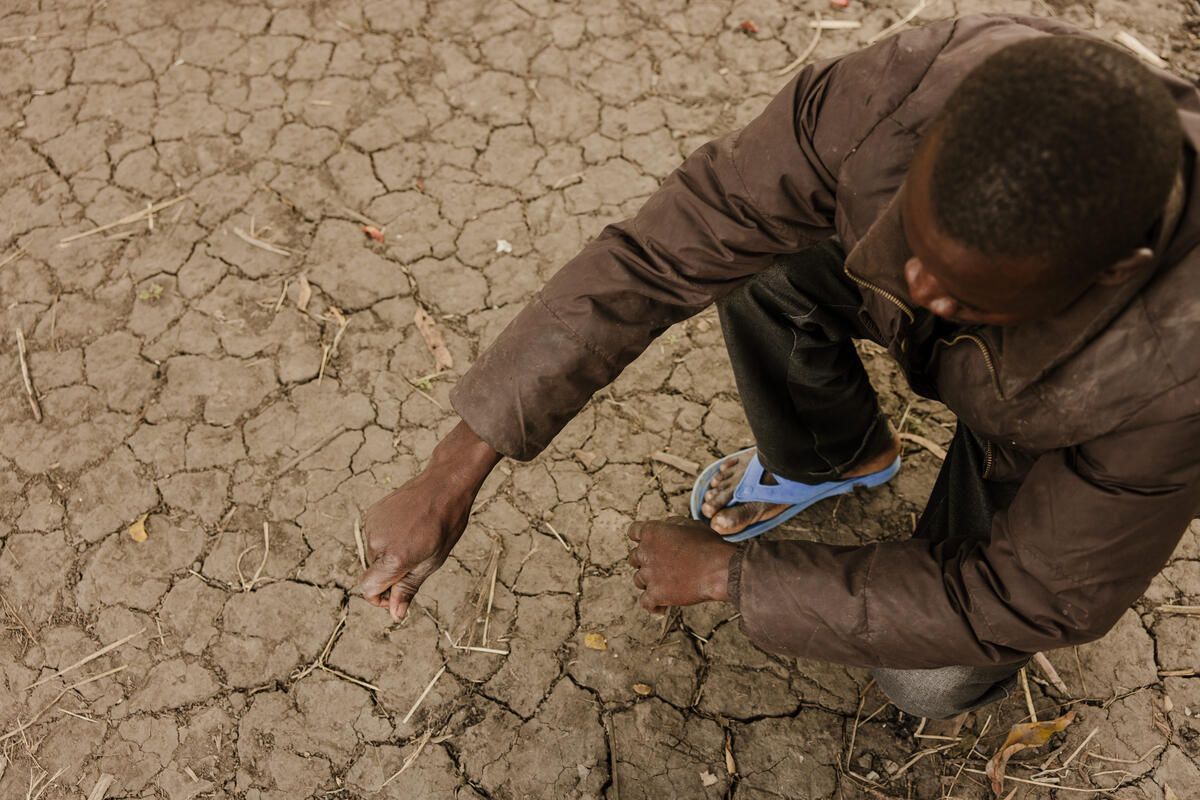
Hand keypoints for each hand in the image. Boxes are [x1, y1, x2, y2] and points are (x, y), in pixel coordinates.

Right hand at [359, 421, 500, 620]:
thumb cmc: (445, 526)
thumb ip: (408, 589)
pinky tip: (407, 526)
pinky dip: (387, 538)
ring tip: (415, 538)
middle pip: (373, 572)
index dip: (379, 598)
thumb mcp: (431, 562)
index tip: (395, 595)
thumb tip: (395, 615)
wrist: (444, 485)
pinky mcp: (372, 513)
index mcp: (393, 558)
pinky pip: (374, 535)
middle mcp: (376, 542)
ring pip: (374, 554)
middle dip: (390, 573)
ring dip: (389, 554)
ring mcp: (372, 525)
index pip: (368, 589)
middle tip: (418, 557)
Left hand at [627, 516, 735, 613]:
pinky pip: (645, 602)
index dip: (639, 538)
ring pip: (638, 580)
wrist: (719, 569)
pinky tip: (662, 606)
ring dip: (648, 582)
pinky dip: (652, 605)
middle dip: (644, 561)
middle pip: (633, 558)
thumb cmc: (709, 546)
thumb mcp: (692, 526)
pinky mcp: (655, 594)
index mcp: (652, 532)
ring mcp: (649, 575)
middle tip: (660, 566)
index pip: (633, 531)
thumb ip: (675, 523)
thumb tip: (667, 521)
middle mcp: (645, 552)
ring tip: (664, 585)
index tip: (648, 544)